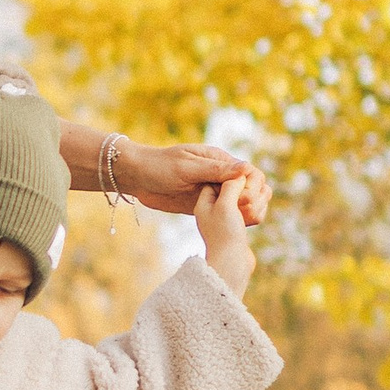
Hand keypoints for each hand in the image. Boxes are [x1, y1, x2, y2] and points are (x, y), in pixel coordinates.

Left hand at [113, 139, 267, 217]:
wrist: (136, 177)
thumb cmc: (158, 166)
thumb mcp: (186, 167)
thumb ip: (214, 170)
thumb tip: (245, 168)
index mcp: (219, 160)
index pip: (249, 171)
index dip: (253, 186)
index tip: (245, 198)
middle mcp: (219, 174)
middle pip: (249, 188)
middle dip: (252, 200)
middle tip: (242, 213)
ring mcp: (213, 190)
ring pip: (239, 201)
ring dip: (245, 211)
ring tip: (240, 223)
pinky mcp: (204, 204)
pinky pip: (225, 212)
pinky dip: (232, 219)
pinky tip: (232, 229)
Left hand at [195, 175, 260, 300]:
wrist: (230, 267)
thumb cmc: (223, 235)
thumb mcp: (224, 204)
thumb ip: (230, 184)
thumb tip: (242, 168)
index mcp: (204, 201)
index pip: (220, 178)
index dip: (235, 177)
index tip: (245, 182)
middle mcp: (213, 209)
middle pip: (235, 187)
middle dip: (247, 191)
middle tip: (248, 199)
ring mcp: (226, 219)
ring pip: (245, 198)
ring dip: (254, 201)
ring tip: (253, 210)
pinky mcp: (237, 228)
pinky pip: (250, 211)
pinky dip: (256, 212)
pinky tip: (256, 219)